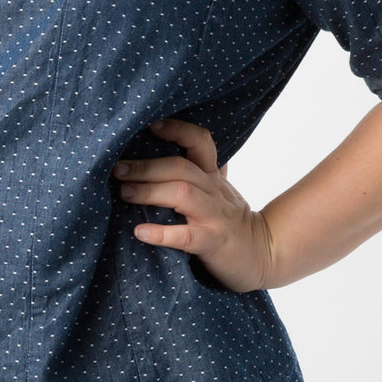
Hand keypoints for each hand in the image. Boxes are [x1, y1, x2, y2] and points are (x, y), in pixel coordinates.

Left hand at [112, 117, 275, 291]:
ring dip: (149, 191)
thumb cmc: (231, 222)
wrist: (264, 255)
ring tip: (123, 193)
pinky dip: (161, 233)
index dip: (177, 130)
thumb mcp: (218, 191)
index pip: (200, 142)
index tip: (150, 126)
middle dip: (146, 166)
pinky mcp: (214, 243)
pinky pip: (187, 236)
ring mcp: (215, 216)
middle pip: (181, 167)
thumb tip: (167, 151)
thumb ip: (199, 172)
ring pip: (183, 194)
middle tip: (117, 169)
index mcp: (213, 177)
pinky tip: (140, 232)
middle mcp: (214, 191)